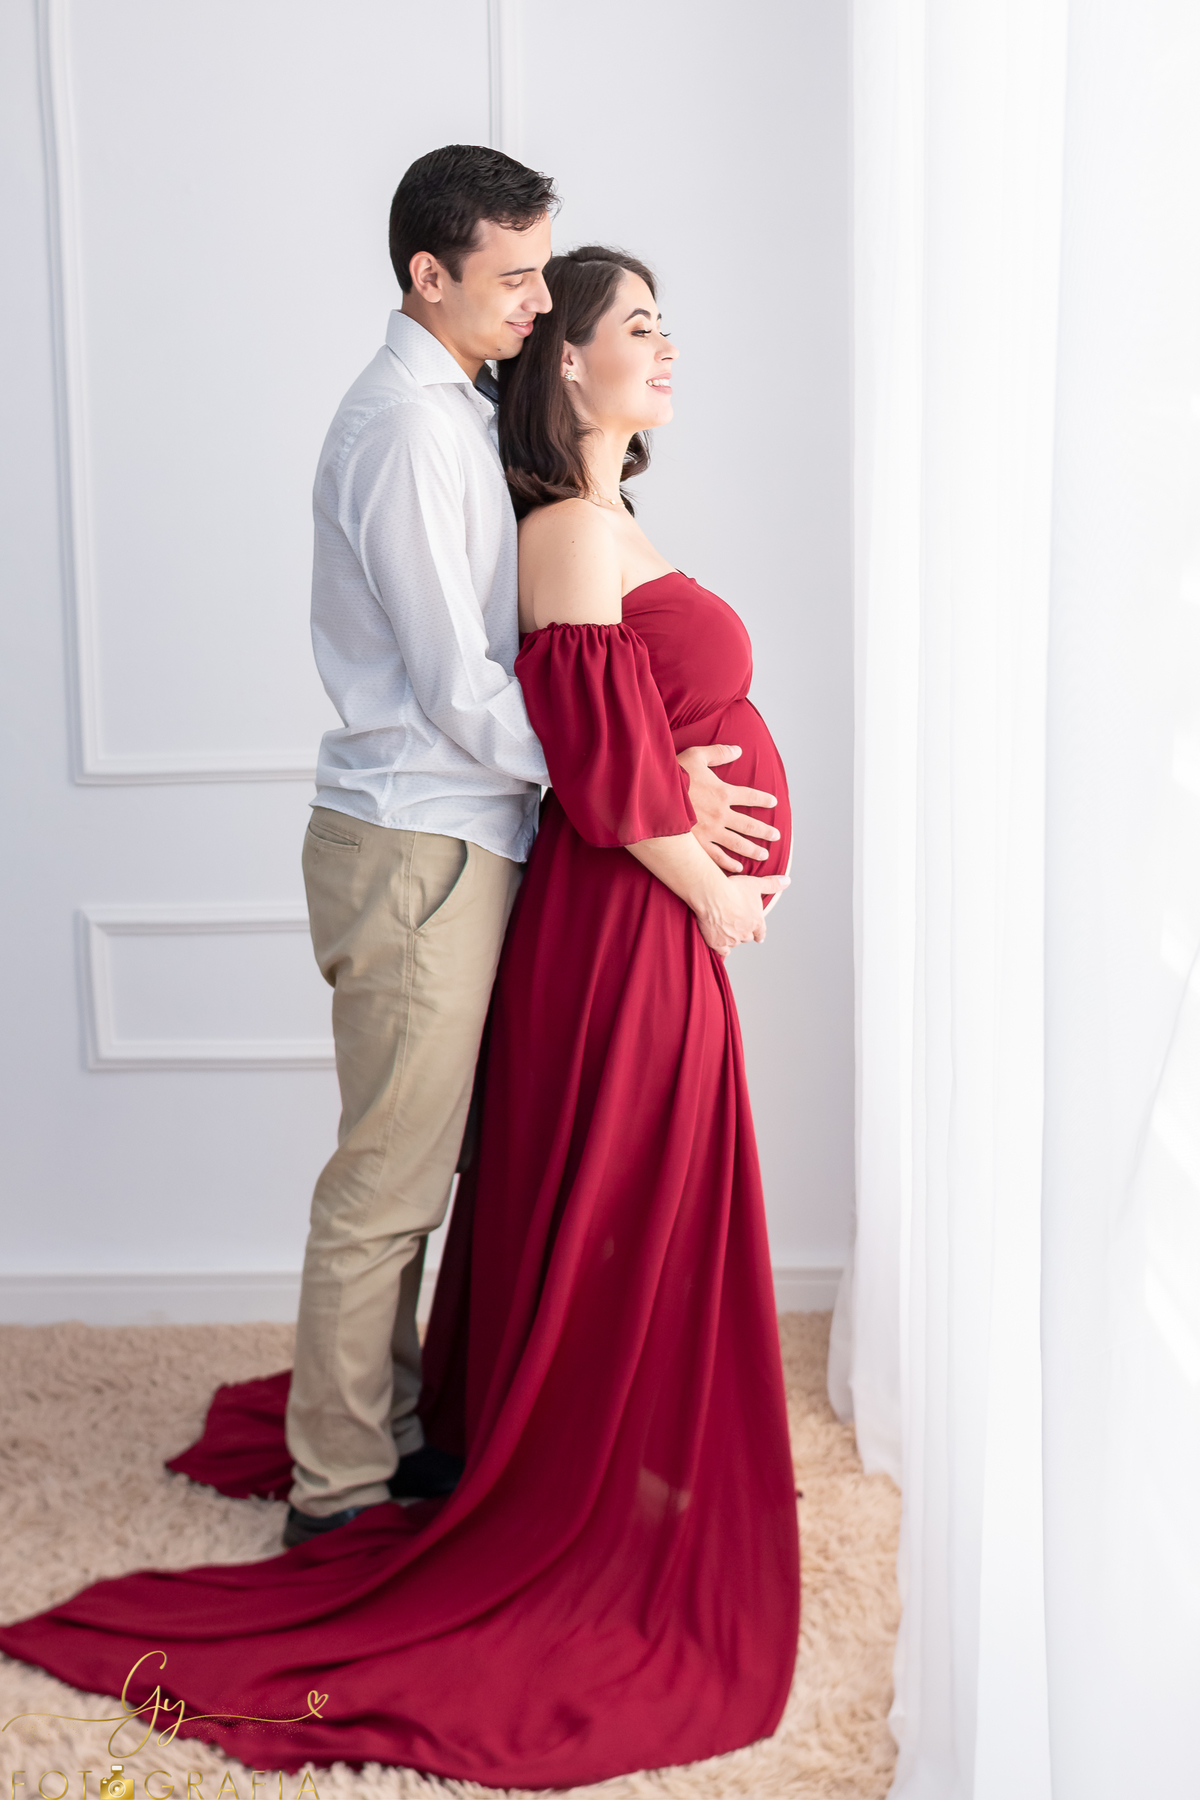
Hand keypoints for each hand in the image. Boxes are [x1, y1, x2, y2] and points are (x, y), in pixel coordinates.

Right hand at [676, 744, 779, 872]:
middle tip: (776, 836)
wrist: (654, 795)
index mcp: (723, 792)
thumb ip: (719, 752)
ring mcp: (710, 831)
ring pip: (738, 843)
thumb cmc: (674, 774)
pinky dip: (729, 863)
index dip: (764, 799)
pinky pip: (717, 856)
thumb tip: (738, 749)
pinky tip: (738, 868)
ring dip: (753, 850)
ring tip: (764, 855)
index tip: (773, 803)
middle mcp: (721, 813)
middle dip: (765, 831)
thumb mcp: (697, 755)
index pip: (750, 796)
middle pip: (750, 825)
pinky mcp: (698, 843)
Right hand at [695, 873, 789, 955]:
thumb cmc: (733, 889)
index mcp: (756, 922)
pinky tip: (719, 944)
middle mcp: (745, 933)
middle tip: (736, 926)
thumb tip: (787, 881)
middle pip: (746, 937)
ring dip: (731, 938)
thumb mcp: (756, 884)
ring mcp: (731, 939)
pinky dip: (721, 948)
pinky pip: (722, 951)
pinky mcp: (717, 943)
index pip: (760, 932)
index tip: (759, 938)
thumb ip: (772, 884)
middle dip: (743, 932)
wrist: (712, 896)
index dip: (759, 935)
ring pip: (734, 943)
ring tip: (724, 931)